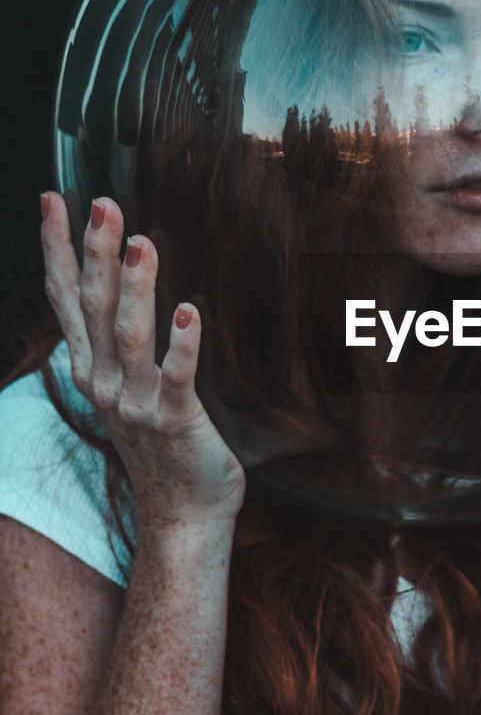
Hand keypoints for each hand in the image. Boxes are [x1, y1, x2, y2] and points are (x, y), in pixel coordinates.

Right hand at [40, 192, 246, 529]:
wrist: (182, 515)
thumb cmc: (161, 445)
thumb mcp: (124, 388)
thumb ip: (116, 343)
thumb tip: (117, 288)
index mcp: (91, 369)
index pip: (67, 299)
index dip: (58, 248)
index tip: (54, 199)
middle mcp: (105, 383)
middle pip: (95, 307)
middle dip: (96, 253)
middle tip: (102, 204)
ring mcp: (137, 403)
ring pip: (131, 337)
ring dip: (135, 288)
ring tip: (143, 244)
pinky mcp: (176, 422)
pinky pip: (178, 378)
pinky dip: (184, 344)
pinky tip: (191, 311)